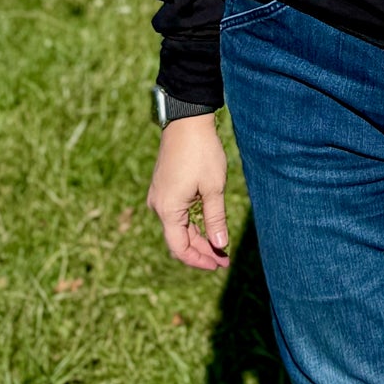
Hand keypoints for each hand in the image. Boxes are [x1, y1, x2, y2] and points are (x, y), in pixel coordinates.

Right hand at [146, 114, 229, 270]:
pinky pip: (176, 213)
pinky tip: (207, 224)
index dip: (200, 260)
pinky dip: (192, 222)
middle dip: (202, 250)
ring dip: (198, 236)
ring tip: (220, 244)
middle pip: (179, 239)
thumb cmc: (201, 152)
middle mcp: (158, 206)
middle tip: (225, 257)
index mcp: (168, 210)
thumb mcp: (214, 187)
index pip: (180, 248)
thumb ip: (215, 218)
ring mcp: (159, 196)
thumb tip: (219, 245)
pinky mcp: (164, 187)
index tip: (220, 264)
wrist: (186, 120)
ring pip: (178, 226)